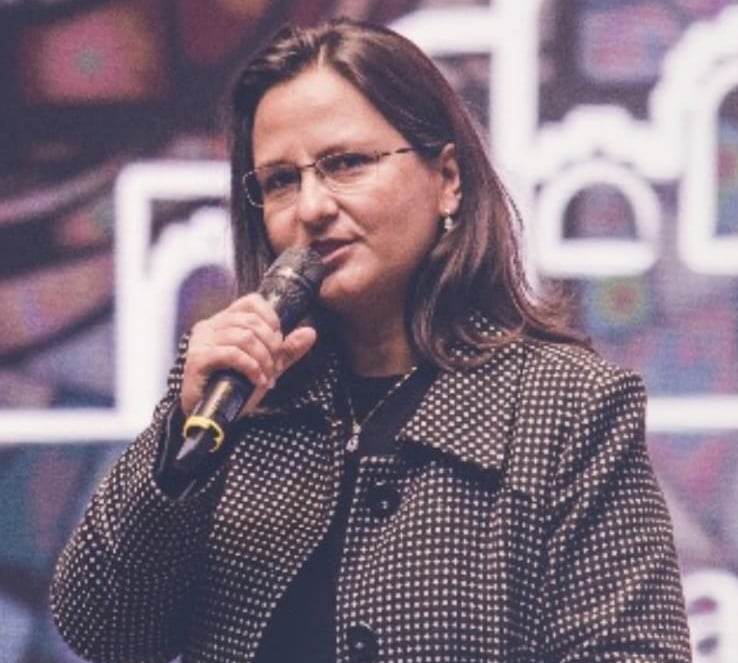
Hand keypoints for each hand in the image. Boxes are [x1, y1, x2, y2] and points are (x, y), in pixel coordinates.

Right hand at [180, 293, 317, 416]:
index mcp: (224, 321)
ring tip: (266, 376)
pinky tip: (257, 380)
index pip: (252, 302)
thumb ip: (286, 350)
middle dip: (271, 345)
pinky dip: (251, 367)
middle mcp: (210, 326)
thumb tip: (310, 332)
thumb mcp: (265, 366)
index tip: (277, 342)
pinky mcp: (198, 359)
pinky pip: (232, 354)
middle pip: (251, 321)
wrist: (211, 416)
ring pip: (244, 337)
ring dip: (263, 359)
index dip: (271, 319)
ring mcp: (202, 341)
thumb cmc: (234, 388)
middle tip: (275, 366)